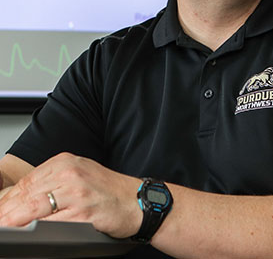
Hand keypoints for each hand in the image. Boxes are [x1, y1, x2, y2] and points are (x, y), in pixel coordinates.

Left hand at [0, 152, 141, 238]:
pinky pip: (52, 222)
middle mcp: (70, 172)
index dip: (8, 200)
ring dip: (15, 221)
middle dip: (7, 211)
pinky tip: (27, 232)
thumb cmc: (108, 191)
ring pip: (35, 207)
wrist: (136, 200)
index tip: (1, 211)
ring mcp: (76, 191)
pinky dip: (35, 229)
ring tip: (5, 228)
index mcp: (66, 161)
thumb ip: (52, 182)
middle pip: (27, 192)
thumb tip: (22, 199)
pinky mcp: (83, 211)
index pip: (27, 180)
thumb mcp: (78, 176)